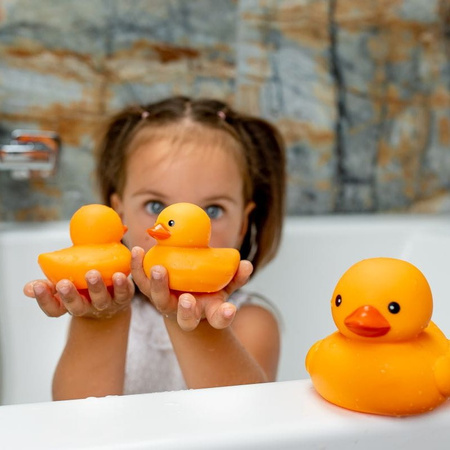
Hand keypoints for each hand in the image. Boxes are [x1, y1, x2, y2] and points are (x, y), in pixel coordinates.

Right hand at [23, 270, 134, 318]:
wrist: (113, 292)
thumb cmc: (84, 285)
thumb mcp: (66, 283)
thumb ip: (49, 283)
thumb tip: (27, 288)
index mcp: (70, 305)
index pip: (53, 309)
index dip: (44, 300)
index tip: (37, 286)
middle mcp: (87, 308)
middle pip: (77, 307)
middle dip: (69, 296)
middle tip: (63, 283)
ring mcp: (106, 305)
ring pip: (101, 300)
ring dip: (96, 287)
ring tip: (92, 273)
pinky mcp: (124, 297)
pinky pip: (124, 293)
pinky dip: (122, 284)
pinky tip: (120, 275)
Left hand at [130, 246, 253, 330]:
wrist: (187, 290)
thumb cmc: (209, 288)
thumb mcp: (226, 283)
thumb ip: (236, 276)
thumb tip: (247, 265)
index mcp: (208, 312)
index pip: (219, 319)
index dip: (224, 316)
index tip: (230, 309)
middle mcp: (186, 313)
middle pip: (185, 319)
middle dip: (187, 311)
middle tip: (188, 299)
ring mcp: (166, 303)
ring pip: (160, 300)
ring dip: (158, 286)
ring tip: (159, 269)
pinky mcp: (151, 291)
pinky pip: (142, 281)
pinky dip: (138, 267)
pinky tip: (138, 251)